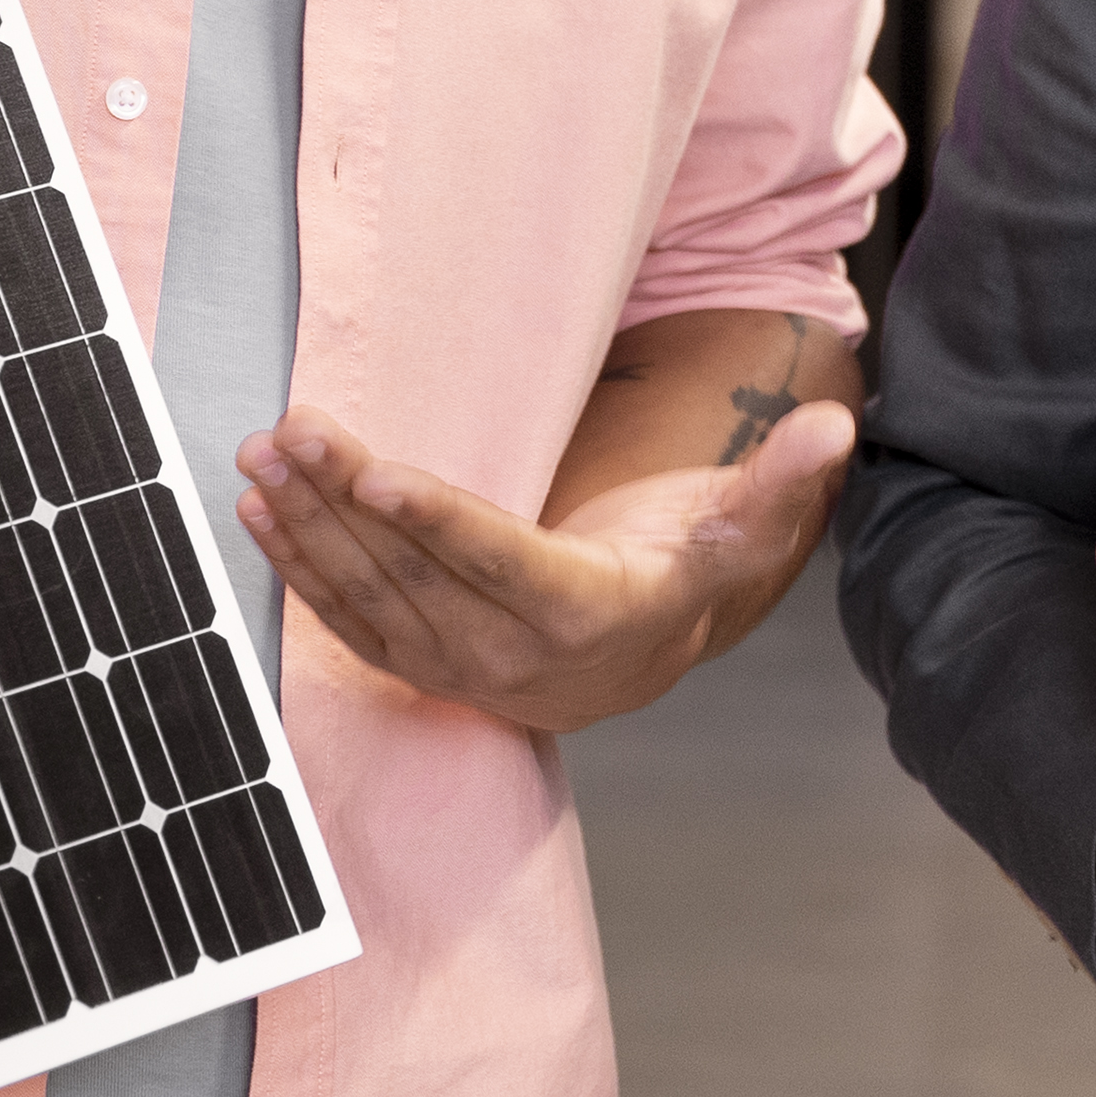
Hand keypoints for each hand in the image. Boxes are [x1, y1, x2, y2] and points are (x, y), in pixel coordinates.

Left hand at [232, 393, 857, 736]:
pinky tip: (261, 511)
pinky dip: (298, 569)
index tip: (377, 474)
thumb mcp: (736, 532)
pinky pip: (349, 622)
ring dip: (306, 527)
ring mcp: (459, 672)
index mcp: (589, 618)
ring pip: (370, 598)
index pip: (501, 562)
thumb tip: (836, 424)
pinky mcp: (419, 667)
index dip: (438, 521)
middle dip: (345, 500)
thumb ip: (778, 483)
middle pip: (419, 574)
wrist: (636, 658)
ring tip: (260, 454)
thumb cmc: (684, 572)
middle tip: (293, 427)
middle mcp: (514, 659)